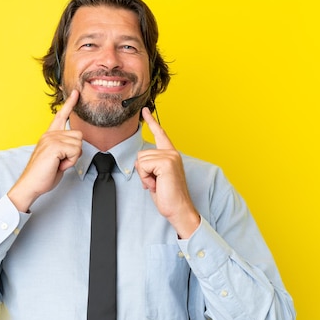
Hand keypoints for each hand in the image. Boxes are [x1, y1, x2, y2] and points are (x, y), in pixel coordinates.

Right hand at [8, 90, 82, 212]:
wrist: (30, 185)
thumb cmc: (42, 175)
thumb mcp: (56, 158)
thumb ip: (64, 148)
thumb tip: (75, 148)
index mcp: (49, 135)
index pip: (60, 116)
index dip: (70, 104)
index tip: (76, 93)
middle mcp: (49, 134)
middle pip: (78, 135)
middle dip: (75, 152)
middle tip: (61, 161)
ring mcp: (51, 139)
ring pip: (78, 144)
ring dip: (72, 158)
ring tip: (58, 164)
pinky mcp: (54, 146)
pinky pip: (75, 151)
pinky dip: (70, 162)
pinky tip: (58, 165)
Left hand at [136, 108, 200, 237]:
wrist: (178, 209)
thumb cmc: (168, 196)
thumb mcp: (157, 177)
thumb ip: (151, 166)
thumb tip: (141, 162)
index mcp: (170, 155)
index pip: (160, 134)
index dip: (151, 122)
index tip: (144, 110)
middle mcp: (172, 153)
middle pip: (141, 154)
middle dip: (143, 172)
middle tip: (156, 183)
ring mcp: (170, 157)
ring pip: (141, 160)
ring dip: (145, 176)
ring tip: (158, 184)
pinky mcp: (167, 162)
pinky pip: (144, 166)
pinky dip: (146, 178)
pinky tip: (157, 185)